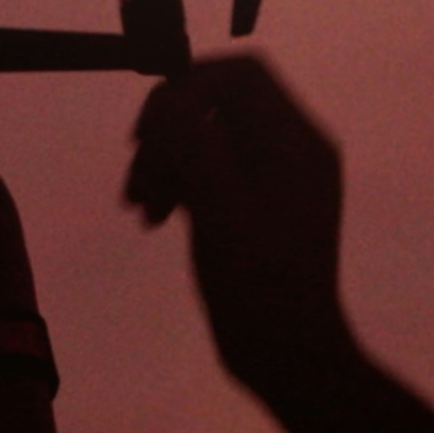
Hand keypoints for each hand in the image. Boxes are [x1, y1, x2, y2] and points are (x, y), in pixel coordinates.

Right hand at [124, 55, 356, 393]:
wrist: (287, 357)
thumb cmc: (259, 284)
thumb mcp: (219, 206)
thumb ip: (192, 143)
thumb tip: (167, 96)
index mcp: (296, 141)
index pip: (241, 75)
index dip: (188, 87)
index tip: (147, 131)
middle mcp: (291, 151)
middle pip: (216, 106)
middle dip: (168, 136)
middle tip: (137, 181)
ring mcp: (274, 180)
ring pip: (206, 140)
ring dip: (165, 163)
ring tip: (140, 208)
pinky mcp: (255, 208)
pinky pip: (210, 172)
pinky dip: (177, 186)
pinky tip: (154, 218)